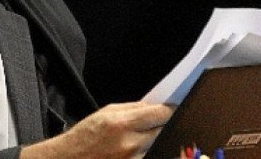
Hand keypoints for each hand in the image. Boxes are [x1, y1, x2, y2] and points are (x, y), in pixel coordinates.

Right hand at [20, 102, 174, 158]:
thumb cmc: (86, 135)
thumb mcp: (107, 113)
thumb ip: (133, 109)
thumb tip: (156, 106)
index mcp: (122, 124)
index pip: (160, 114)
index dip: (170, 110)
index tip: (174, 108)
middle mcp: (130, 144)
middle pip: (164, 131)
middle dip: (166, 125)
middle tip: (168, 121)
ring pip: (160, 146)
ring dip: (160, 140)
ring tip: (156, 134)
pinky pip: (151, 155)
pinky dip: (152, 150)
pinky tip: (149, 145)